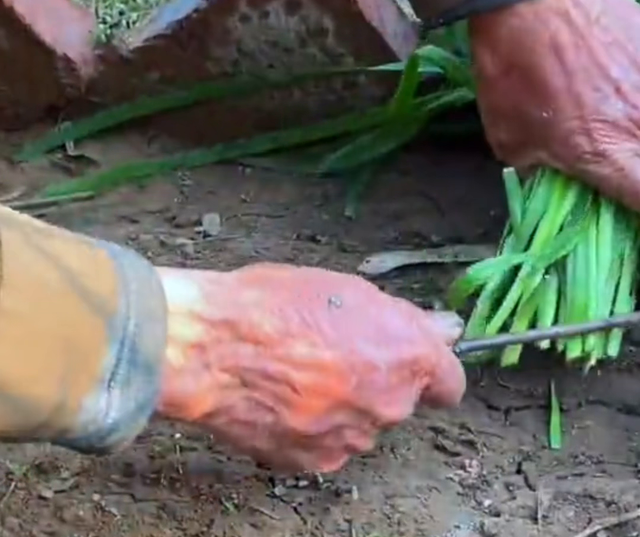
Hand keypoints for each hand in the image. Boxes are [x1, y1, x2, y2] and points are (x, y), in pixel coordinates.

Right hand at [155, 263, 464, 472]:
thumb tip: (445, 330)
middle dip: (378, 379)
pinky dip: (314, 427)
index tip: (411, 361)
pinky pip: (328, 444)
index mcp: (405, 356)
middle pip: (400, 400)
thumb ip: (404, 317)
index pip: (450, 382)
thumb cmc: (273, 305)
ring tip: (299, 372)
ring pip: (361, 422)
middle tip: (334, 350)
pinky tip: (283, 399)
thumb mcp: (345, 289)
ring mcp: (351, 439)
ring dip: (344, 403)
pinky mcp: (313, 462)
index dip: (431, 369)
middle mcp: (388, 405)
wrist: (210, 348)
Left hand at [470, 0, 639, 211]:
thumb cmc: (513, 73)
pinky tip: (619, 90)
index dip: (638, 211)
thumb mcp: (509, 136)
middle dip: (635, 170)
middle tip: (619, 166)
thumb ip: (538, 164)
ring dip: (633, 133)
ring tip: (611, 120)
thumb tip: (550, 170)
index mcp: (608, 154)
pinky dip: (633, 93)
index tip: (627, 206)